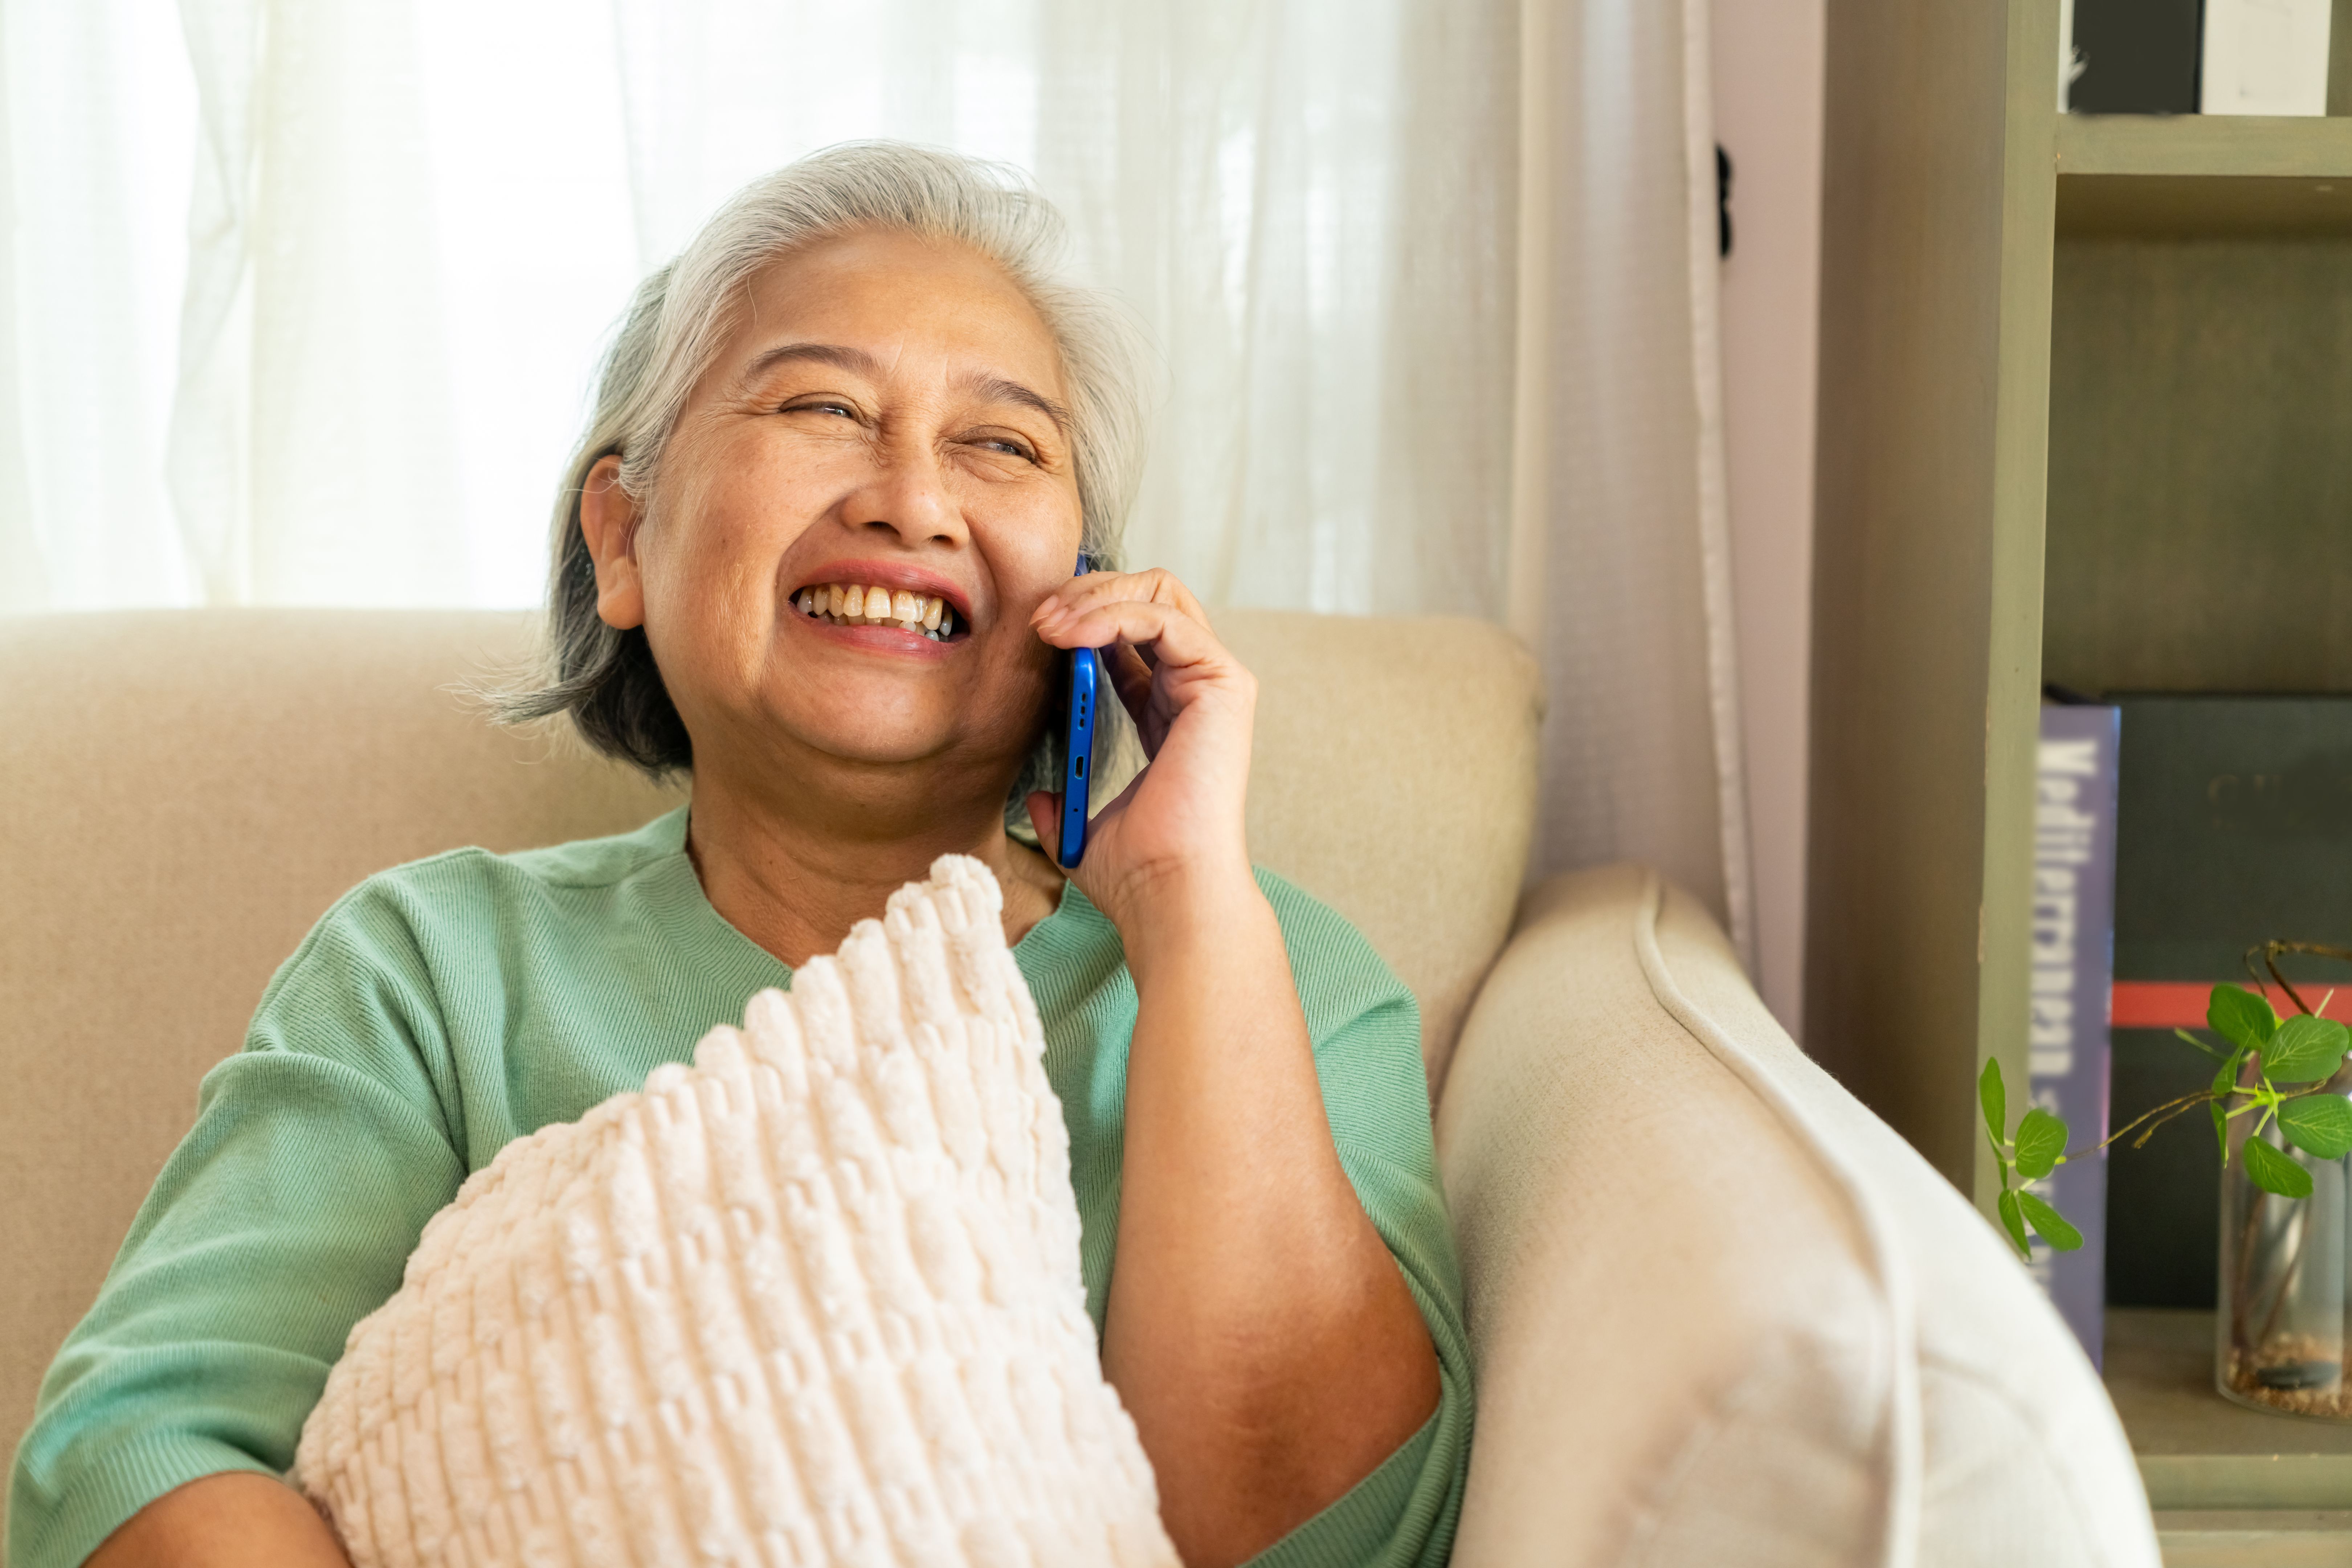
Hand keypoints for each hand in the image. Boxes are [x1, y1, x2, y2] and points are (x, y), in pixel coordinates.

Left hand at [1025, 567, 1256, 931]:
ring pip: (1160, 592)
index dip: (1082, 619)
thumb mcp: (1083, 826)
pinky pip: (1165, 617)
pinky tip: (1073, 636)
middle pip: (1150, 596)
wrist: (1167, 890)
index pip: (1130, 635)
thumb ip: (1065, 804)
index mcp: (1169, 714)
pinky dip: (1113, 614)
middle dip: (1089, 593)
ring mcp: (1216, 683)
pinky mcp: (1223, 684)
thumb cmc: (1137, 871)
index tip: (1036, 633)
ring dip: (1095, 597)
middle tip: (1040, 618)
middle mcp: (1197, 690)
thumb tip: (1041, 799)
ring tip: (1049, 624)